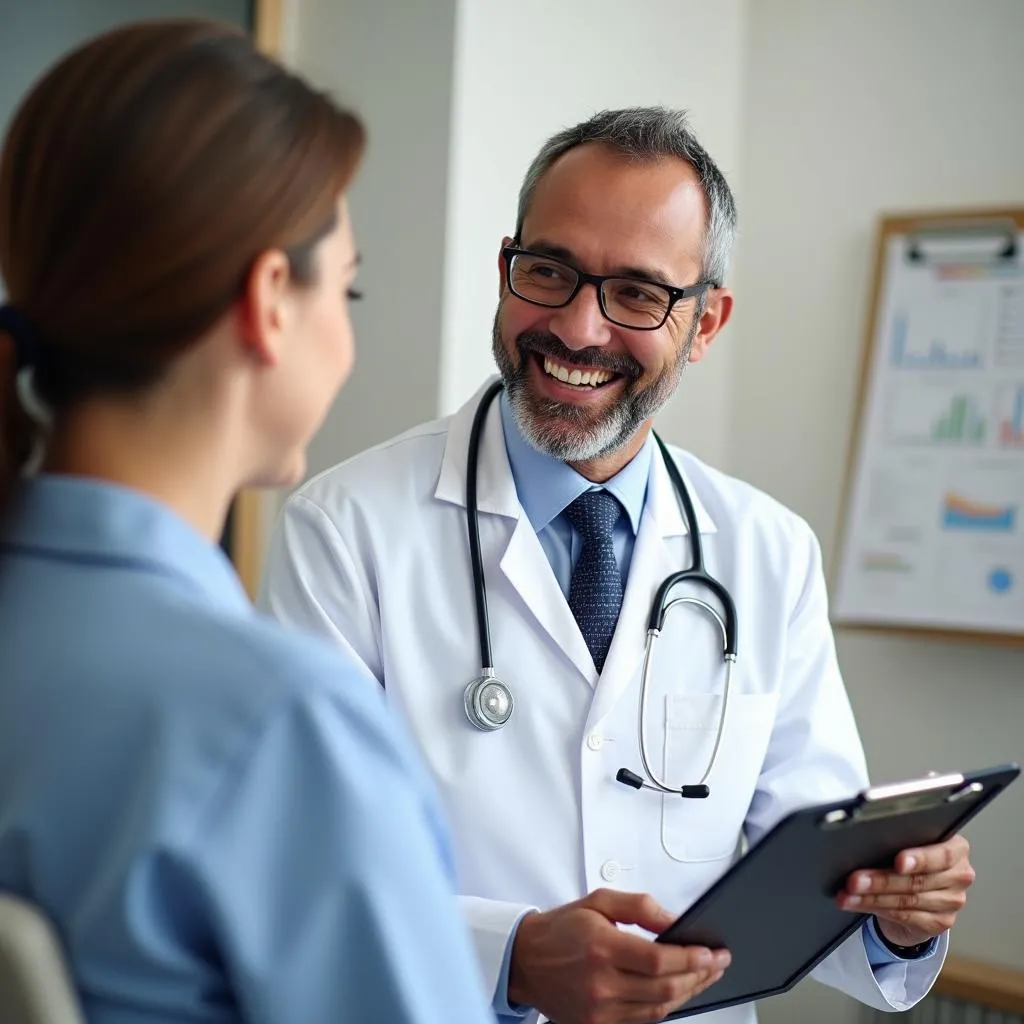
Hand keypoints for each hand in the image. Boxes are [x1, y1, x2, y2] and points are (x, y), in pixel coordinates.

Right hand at [508, 888, 729, 1023]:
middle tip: (717, 963)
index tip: (712, 952)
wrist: (525, 960)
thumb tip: (674, 920)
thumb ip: (639, 907)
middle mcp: (601, 983)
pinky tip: (677, 992)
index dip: (691, 958)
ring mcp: (599, 1010)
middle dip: (699, 976)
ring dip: (688, 993)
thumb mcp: (598, 902)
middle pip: (664, 989)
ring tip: (704, 976)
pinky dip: (665, 1007)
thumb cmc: (560, 928)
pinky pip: (643, 1020)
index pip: (657, 960)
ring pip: (658, 1009)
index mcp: (601, 947)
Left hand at [837, 834, 974, 946]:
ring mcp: (951, 902)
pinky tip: (857, 903)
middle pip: (917, 881)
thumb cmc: (912, 857)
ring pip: (906, 901)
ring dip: (872, 897)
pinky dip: (875, 908)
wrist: (922, 890)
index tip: (898, 861)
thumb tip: (866, 834)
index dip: (919, 859)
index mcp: (956, 849)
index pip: (941, 855)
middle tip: (855, 880)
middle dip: (880, 880)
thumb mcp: (910, 841)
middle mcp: (958, 876)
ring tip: (849, 893)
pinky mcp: (939, 922)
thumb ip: (900, 837)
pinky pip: (903, 916)